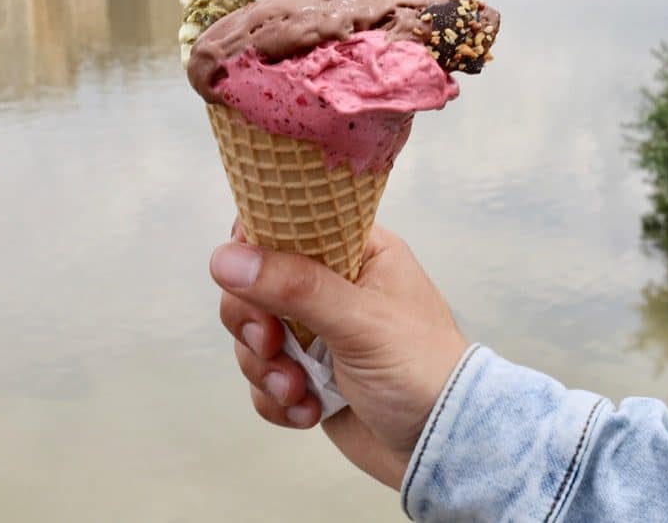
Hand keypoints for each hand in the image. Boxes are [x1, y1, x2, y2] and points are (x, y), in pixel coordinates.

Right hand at [210, 222, 468, 487]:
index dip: (257, 245)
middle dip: (254, 321)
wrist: (440, 444)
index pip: (289, 223)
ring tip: (300, 391)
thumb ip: (295, 288)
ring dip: (267, 368)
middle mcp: (335, 285)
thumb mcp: (360, 322)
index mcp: (358, 251)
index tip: (246, 277)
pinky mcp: (309, 374)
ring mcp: (319, 331)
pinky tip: (309, 412)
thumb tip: (226, 258)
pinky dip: (276, 399)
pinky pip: (264, 377)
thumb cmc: (421, 369)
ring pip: (254, 334)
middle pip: (256, 282)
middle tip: (273, 344)